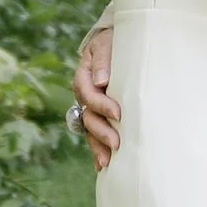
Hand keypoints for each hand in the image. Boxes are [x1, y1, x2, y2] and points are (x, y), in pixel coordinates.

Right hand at [72, 27, 119, 171]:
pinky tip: (103, 165)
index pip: (87, 93)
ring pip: (90, 130)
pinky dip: (98, 150)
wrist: (122, 42)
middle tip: (117, 143)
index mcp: (84, 76)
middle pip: (88, 116)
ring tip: (108, 161)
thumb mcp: (108, 43)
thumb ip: (103, 60)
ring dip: (98, 146)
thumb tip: (101, 81)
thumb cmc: (117, 40)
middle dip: (101, 131)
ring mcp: (92, 107)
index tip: (119, 113)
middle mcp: (85, 95)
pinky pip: (96, 135)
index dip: (101, 104)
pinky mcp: (102, 116)